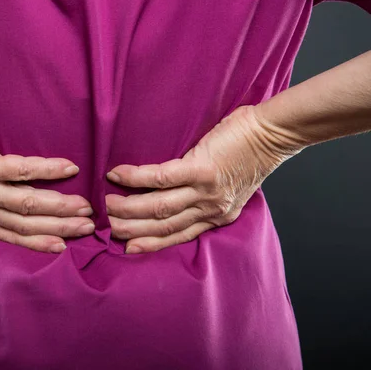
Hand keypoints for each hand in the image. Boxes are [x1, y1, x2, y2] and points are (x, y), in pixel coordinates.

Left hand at [0, 109, 94, 253]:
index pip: (11, 235)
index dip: (39, 242)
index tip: (62, 245)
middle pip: (27, 224)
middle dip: (60, 227)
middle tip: (88, 226)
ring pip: (30, 203)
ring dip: (61, 207)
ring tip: (86, 206)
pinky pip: (24, 171)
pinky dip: (49, 170)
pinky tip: (69, 168)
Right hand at [105, 104, 301, 253]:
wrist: (275, 133)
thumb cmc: (251, 154)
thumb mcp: (232, 187)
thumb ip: (206, 196)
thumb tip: (178, 194)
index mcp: (217, 215)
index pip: (178, 236)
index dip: (151, 244)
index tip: (127, 248)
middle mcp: (211, 209)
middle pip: (163, 225)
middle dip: (132, 229)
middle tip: (108, 225)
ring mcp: (206, 191)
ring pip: (159, 207)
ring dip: (129, 208)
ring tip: (107, 204)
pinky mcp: (202, 169)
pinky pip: (161, 177)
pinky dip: (136, 178)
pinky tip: (117, 175)